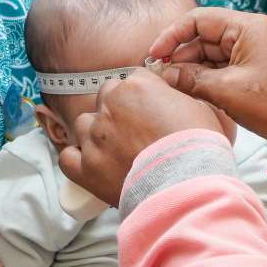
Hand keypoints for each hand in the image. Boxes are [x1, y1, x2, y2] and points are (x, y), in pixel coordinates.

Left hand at [58, 71, 225, 207]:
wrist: (187, 187)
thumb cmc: (199, 148)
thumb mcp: (199, 107)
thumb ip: (176, 93)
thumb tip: (170, 91)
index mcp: (136, 87)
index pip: (132, 80)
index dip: (143, 96)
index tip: (150, 110)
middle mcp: (110, 107)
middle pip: (105, 97)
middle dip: (118, 110)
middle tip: (136, 131)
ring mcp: (95, 138)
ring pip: (83, 125)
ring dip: (96, 133)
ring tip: (117, 150)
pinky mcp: (86, 168)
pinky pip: (67, 157)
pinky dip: (77, 159)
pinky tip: (92, 164)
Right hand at [148, 9, 266, 152]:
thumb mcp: (227, 92)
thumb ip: (190, 79)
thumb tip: (163, 75)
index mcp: (250, 27)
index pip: (200, 20)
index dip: (172, 36)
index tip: (155, 55)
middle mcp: (254, 32)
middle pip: (206, 36)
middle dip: (181, 55)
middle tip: (160, 75)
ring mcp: (257, 49)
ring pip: (214, 53)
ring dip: (193, 68)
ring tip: (173, 85)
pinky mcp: (258, 67)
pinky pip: (226, 65)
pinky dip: (208, 76)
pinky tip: (192, 90)